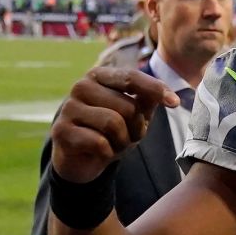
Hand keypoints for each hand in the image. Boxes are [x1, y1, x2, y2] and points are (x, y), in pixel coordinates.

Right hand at [51, 66, 179, 183]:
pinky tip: (100, 152)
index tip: (175, 103)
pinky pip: (99, 143)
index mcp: (99, 76)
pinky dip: (108, 152)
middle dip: (136, 128)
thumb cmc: (110, 131)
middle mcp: (81, 86)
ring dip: (122, 141)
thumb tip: (170, 97)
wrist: (81, 158)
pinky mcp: (61, 130)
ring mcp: (68, 107)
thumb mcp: (133, 114)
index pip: (131, 77)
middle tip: (128, 137)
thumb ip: (148, 100)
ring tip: (115, 144)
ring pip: (113, 123)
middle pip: (127, 106)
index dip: (155, 89)